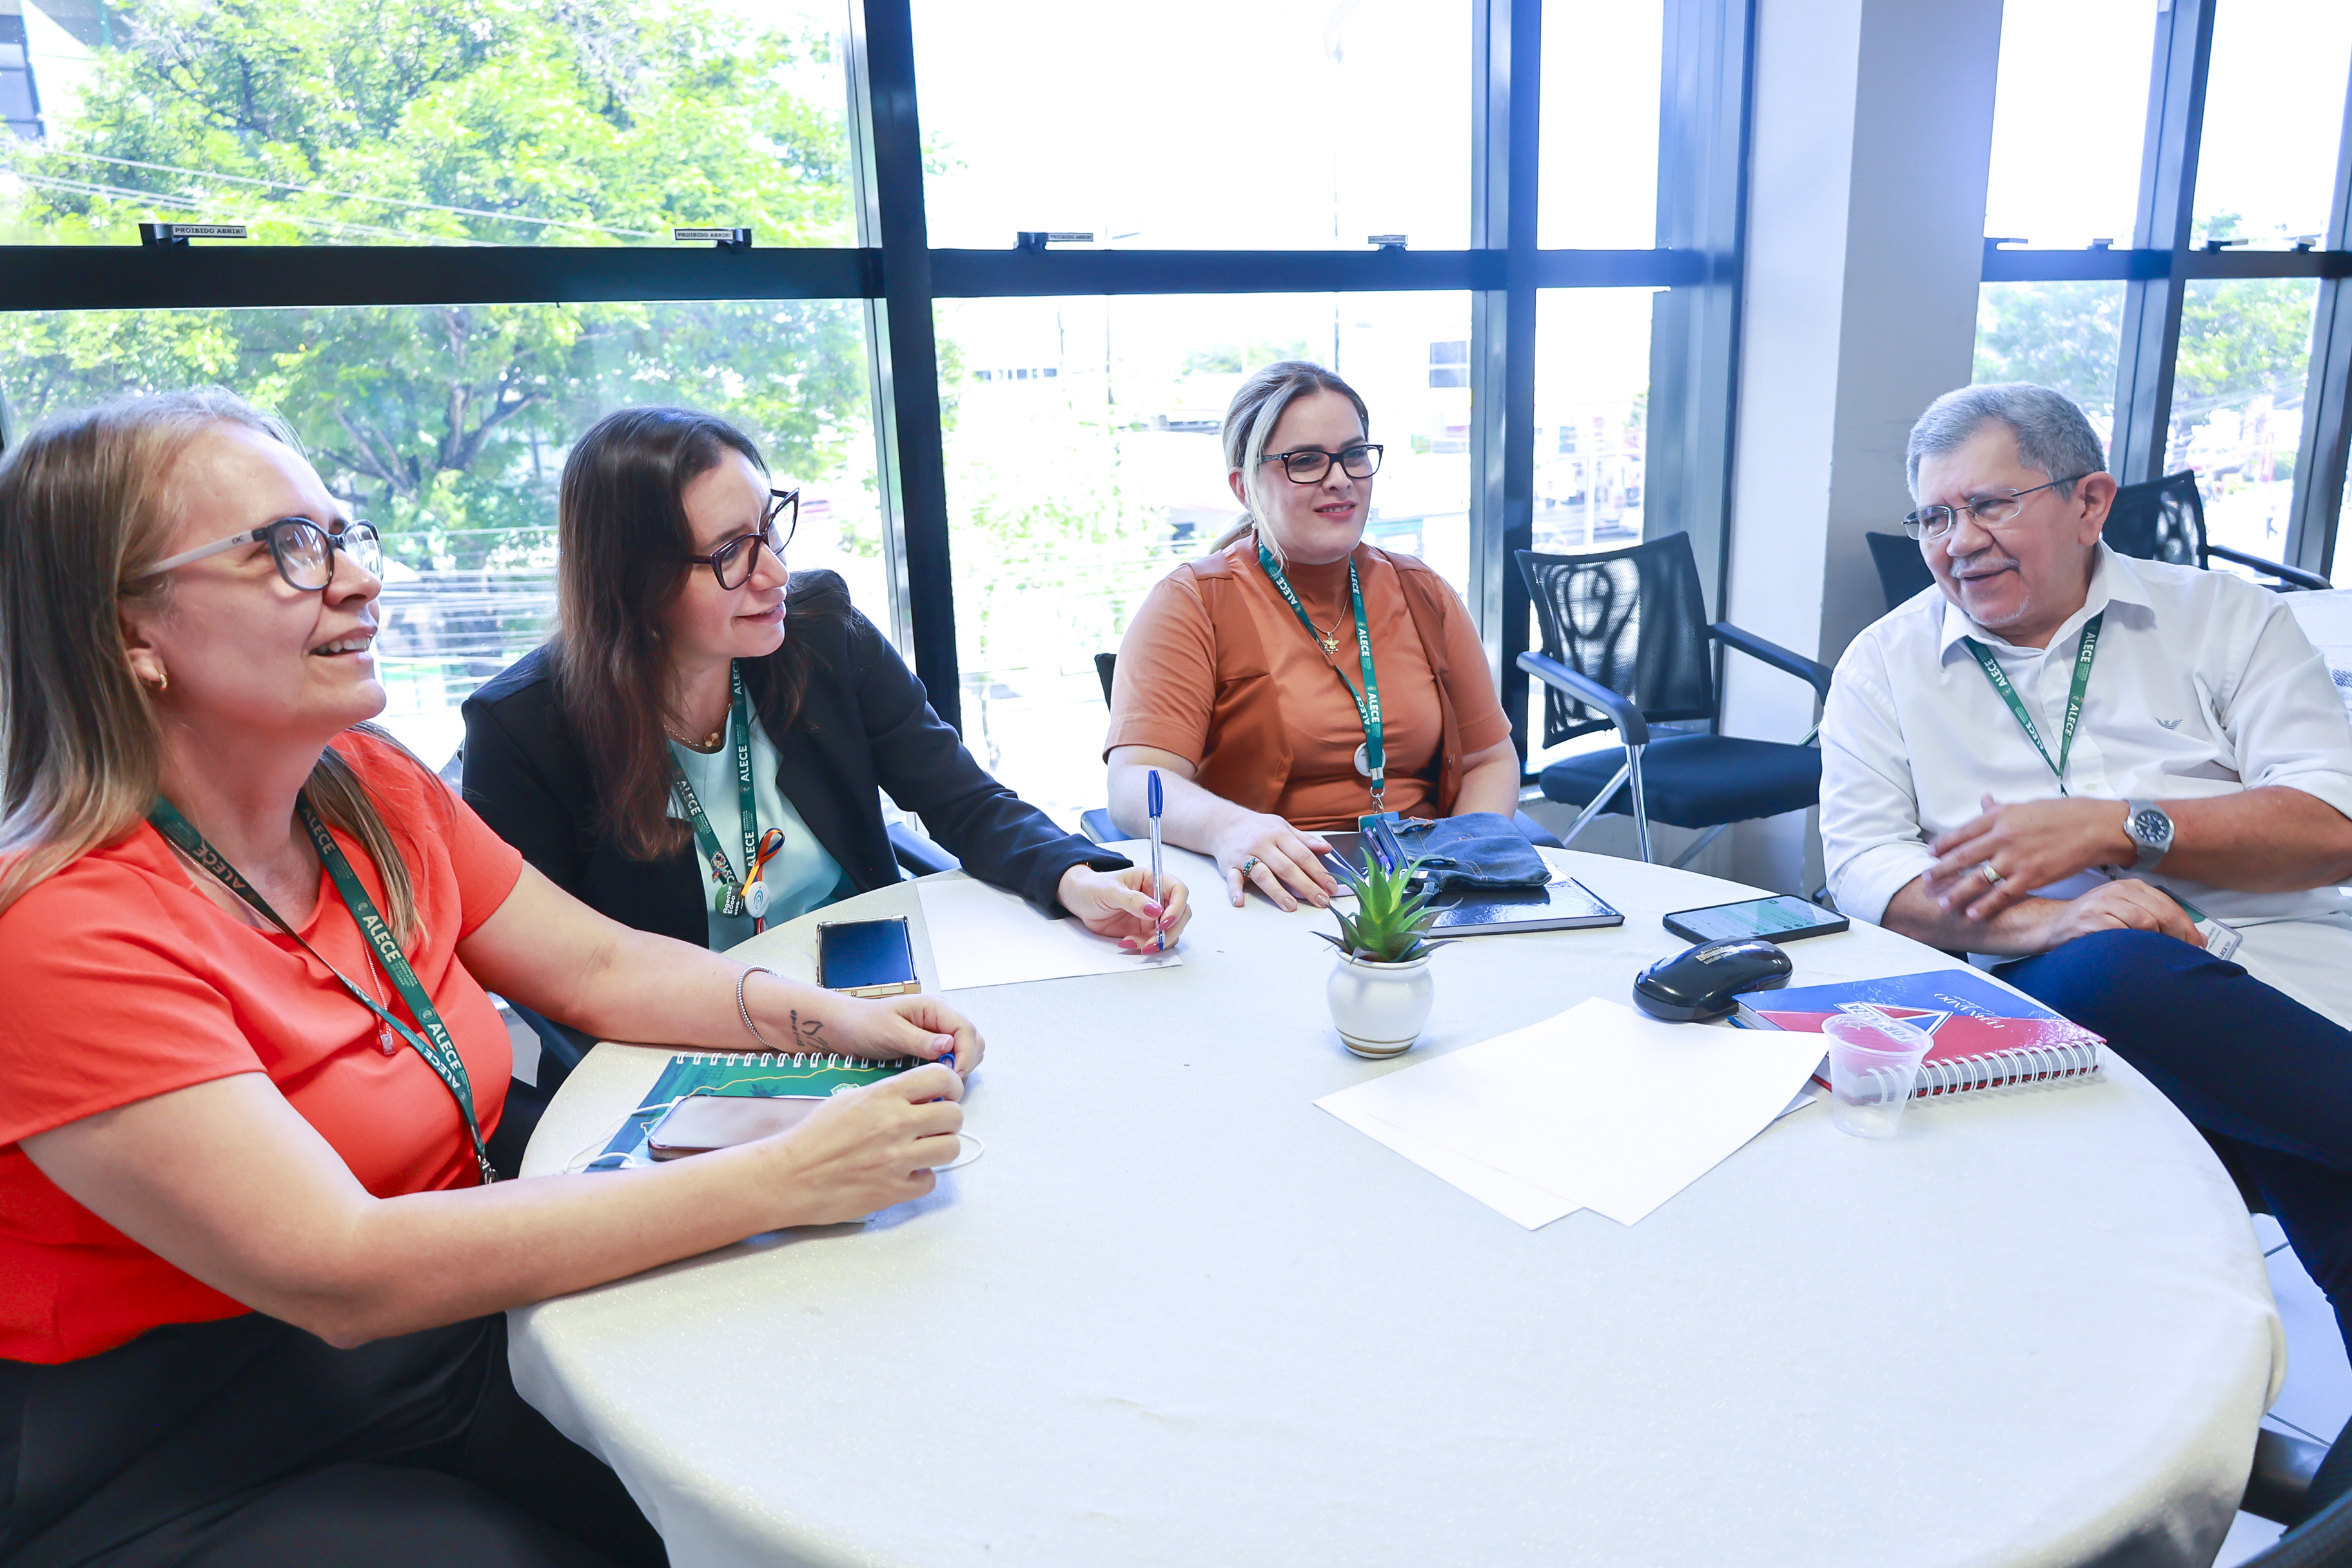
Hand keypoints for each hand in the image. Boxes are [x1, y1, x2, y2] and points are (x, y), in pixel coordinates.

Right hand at [764, 1066, 964, 1224]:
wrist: (790, 1176)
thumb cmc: (815, 1136)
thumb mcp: (851, 1099)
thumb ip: (889, 1095)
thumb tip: (921, 1096)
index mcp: (884, 1095)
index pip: (941, 1077)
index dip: (951, 1085)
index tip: (947, 1094)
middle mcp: (896, 1124)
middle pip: (954, 1115)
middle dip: (948, 1120)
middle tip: (933, 1126)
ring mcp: (898, 1159)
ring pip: (951, 1148)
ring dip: (940, 1149)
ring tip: (921, 1151)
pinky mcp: (895, 1190)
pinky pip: (930, 1181)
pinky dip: (920, 1178)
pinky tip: (902, 1174)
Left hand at [837, 993, 983, 1076]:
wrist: (846, 1028)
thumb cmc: (864, 1024)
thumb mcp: (891, 1032)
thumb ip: (920, 1040)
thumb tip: (948, 1046)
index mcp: (933, 1007)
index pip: (965, 1028)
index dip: (965, 1053)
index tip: (955, 1073)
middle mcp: (940, 1017)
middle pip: (972, 1039)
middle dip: (966, 1060)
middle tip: (949, 1080)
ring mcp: (938, 1031)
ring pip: (967, 1049)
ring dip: (961, 1065)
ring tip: (942, 1079)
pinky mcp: (932, 1044)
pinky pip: (953, 1056)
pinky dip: (951, 1068)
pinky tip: (936, 1076)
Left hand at [1059, 864, 1191, 951]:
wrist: (1079, 900)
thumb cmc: (1093, 887)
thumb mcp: (1110, 890)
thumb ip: (1133, 900)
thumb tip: (1155, 910)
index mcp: (1152, 879)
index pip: (1178, 890)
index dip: (1177, 907)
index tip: (1163, 921)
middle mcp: (1157, 897)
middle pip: (1181, 914)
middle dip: (1170, 930)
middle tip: (1153, 940)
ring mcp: (1152, 915)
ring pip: (1170, 931)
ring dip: (1157, 941)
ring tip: (1135, 943)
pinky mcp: (1144, 930)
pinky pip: (1155, 941)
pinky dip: (1145, 946)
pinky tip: (1128, 942)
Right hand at [1211, 811, 1337, 911]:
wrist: (1224, 824)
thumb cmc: (1259, 828)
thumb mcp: (1283, 827)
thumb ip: (1305, 840)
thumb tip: (1328, 848)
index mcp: (1279, 834)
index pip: (1303, 855)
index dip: (1319, 872)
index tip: (1331, 888)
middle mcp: (1262, 844)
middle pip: (1287, 868)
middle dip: (1306, 886)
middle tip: (1321, 902)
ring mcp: (1245, 856)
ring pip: (1263, 874)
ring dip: (1277, 891)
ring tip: (1291, 906)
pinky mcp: (1230, 866)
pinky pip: (1233, 879)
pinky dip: (1235, 890)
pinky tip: (1240, 901)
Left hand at [1924, 794, 2134, 921]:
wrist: (2095, 827)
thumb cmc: (2063, 814)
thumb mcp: (2026, 806)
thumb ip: (2001, 809)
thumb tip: (1983, 801)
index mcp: (2000, 817)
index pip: (1963, 832)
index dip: (1944, 844)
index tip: (1930, 853)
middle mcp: (2002, 837)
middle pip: (1964, 856)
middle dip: (1942, 870)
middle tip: (1926, 881)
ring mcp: (2015, 858)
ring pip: (1978, 878)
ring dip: (1958, 892)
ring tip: (1943, 903)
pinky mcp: (2031, 876)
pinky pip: (2002, 894)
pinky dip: (1986, 905)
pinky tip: (1973, 913)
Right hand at [2033, 879, 2203, 951]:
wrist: (2053, 924)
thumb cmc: (2092, 921)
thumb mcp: (2126, 912)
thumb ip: (2157, 919)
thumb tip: (2196, 938)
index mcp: (2132, 886)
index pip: (2170, 905)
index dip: (2187, 928)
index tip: (2195, 945)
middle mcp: (2119, 890)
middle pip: (2163, 913)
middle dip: (2177, 936)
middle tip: (2180, 953)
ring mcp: (2104, 903)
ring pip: (2146, 922)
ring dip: (2154, 942)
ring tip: (2154, 954)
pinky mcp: (2092, 919)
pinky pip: (2123, 931)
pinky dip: (2132, 944)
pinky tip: (2133, 952)